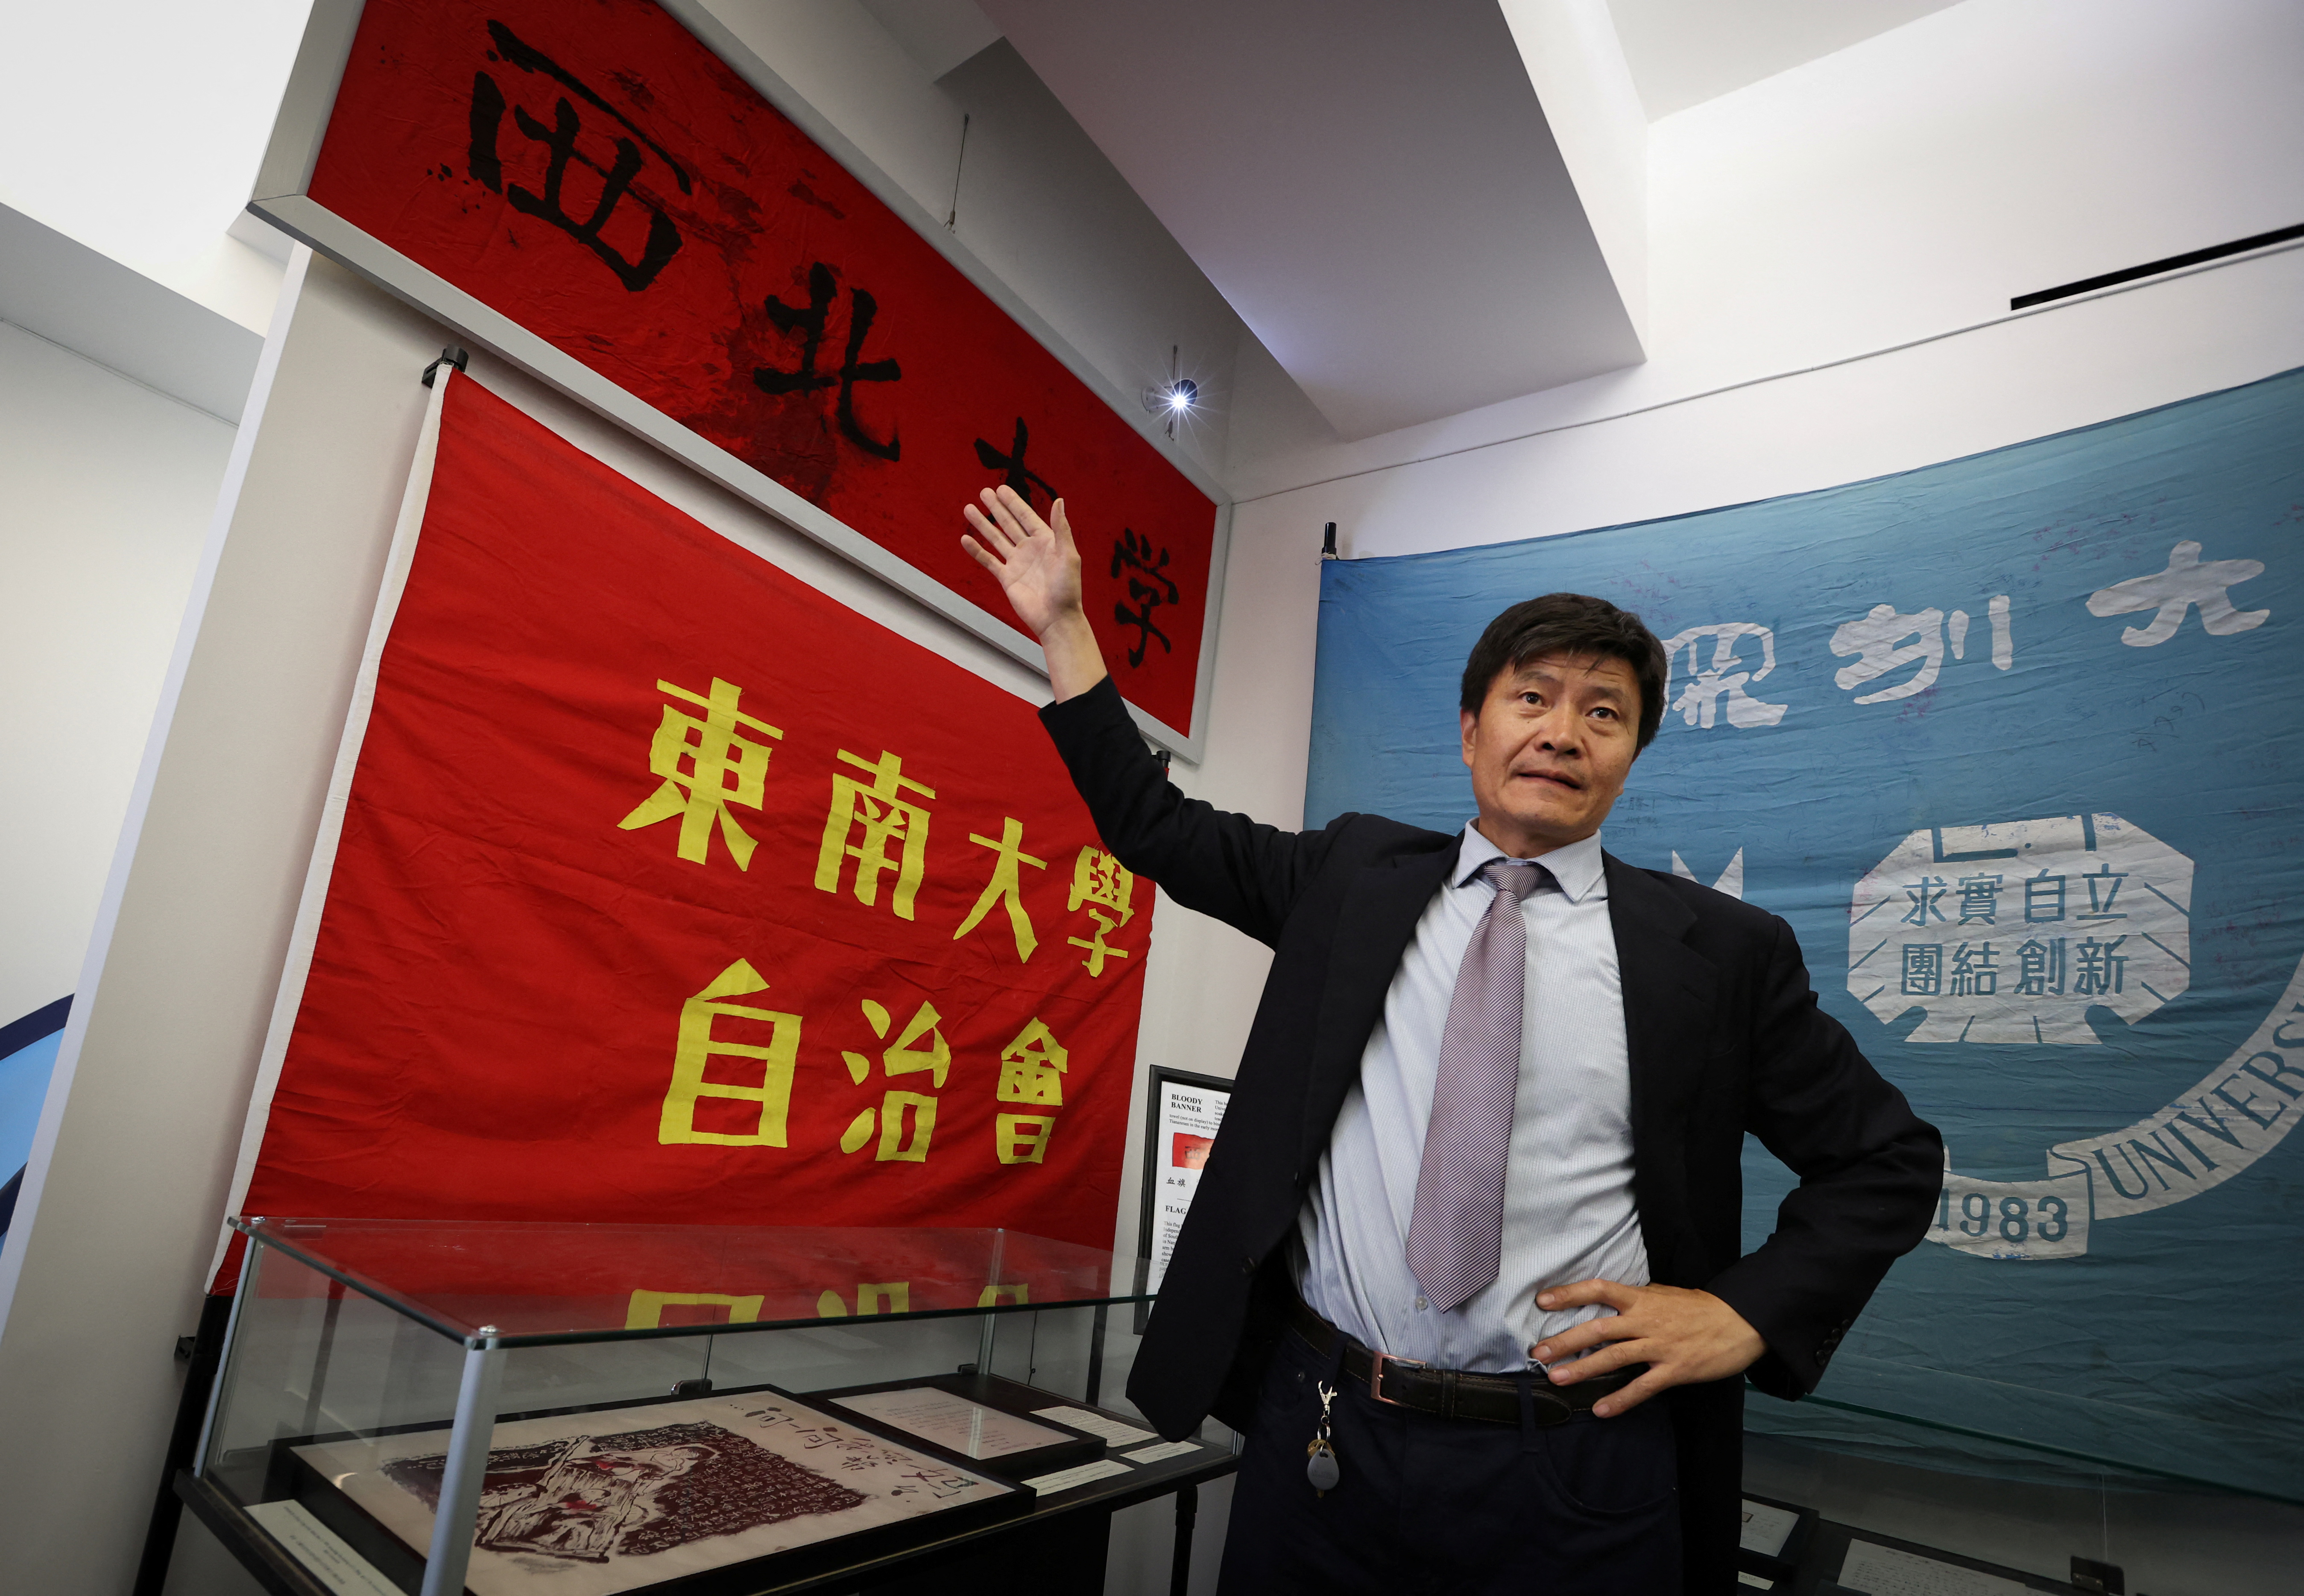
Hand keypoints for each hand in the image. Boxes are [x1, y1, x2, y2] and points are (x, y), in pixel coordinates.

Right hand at [961, 486, 1105, 699]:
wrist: (1056, 619)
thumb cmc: (1068, 589)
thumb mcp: (1069, 555)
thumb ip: (1062, 528)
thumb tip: (1059, 501)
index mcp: (1046, 541)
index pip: (1026, 516)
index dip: (1014, 503)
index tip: (1001, 489)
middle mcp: (1030, 549)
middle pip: (1009, 523)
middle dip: (997, 508)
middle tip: (984, 491)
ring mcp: (1017, 563)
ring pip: (996, 538)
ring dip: (983, 524)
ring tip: (969, 508)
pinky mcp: (1007, 578)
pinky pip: (988, 560)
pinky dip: (977, 550)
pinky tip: (965, 539)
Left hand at [1528, 1280, 1765, 1417]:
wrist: (1739, 1323)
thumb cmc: (1699, 1308)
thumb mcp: (1665, 1294)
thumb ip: (1636, 1298)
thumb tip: (1610, 1300)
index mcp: (1642, 1298)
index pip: (1599, 1289)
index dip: (1569, 1294)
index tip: (1542, 1301)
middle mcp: (1646, 1320)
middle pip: (1598, 1328)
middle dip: (1566, 1341)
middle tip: (1539, 1353)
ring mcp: (1659, 1346)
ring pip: (1614, 1356)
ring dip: (1583, 1369)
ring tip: (1558, 1379)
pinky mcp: (1674, 1369)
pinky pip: (1642, 1387)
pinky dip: (1620, 1399)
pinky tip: (1601, 1410)